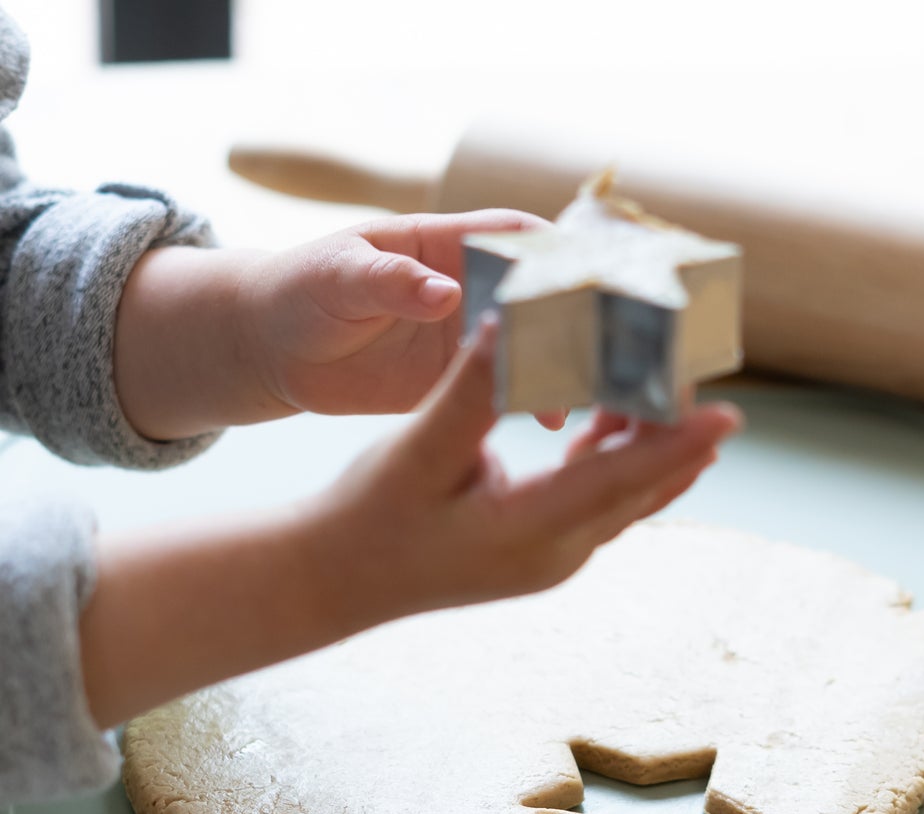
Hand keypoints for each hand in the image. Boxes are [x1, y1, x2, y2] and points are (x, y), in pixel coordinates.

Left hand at [113, 211, 564, 440]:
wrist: (274, 350)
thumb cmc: (298, 292)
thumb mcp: (336, 279)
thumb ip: (390, 283)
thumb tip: (445, 292)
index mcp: (444, 244)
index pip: (518, 236)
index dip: (559, 251)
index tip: (596, 277)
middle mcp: (468, 287)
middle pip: (540, 295)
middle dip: (576, 318)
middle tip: (607, 350)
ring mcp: (468, 337)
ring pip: (532, 346)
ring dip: (561, 366)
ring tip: (585, 395)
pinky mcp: (460, 381)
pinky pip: (507, 388)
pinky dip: (534, 403)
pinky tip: (553, 424)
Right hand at [312, 326, 741, 623]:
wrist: (338, 577)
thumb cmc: (369, 515)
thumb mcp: (416, 450)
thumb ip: (471, 392)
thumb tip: (511, 327)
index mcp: (528, 531)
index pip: (619, 481)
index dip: (677, 446)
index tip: (729, 418)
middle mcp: (556, 553)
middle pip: (637, 488)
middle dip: (679, 438)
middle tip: (714, 382)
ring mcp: (554, 557)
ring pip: (624, 495)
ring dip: (653, 448)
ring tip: (683, 390)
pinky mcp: (543, 547)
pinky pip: (599, 498)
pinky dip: (617, 457)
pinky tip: (625, 413)